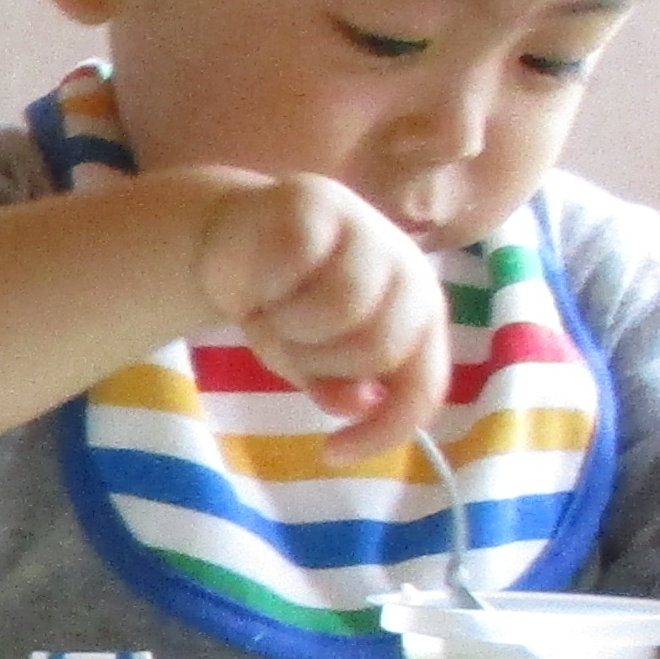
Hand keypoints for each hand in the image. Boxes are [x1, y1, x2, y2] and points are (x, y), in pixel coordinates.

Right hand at [191, 173, 447, 463]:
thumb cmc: (285, 303)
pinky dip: (265, 287)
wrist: (235, 238)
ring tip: (273, 312)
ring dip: (291, 327)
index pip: (423, 383)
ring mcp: (368, 231)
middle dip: (319, 361)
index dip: (385, 427)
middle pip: (378, 347)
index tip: (333, 455)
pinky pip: (296, 268)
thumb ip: (339, 384)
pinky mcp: (321, 204)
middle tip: (287, 345)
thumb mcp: (310, 359)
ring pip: (340, 310)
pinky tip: (256, 279)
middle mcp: (408, 268)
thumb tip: (357, 403)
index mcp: (421, 312)